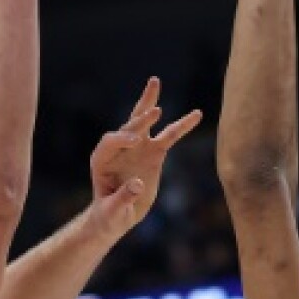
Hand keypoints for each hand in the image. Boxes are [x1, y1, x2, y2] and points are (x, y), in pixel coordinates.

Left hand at [88, 78, 201, 240]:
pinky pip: (169, 136)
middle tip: (154, 111)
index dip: (122, 139)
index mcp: (102, 159)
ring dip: (151, 104)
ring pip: (145, 123)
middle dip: (139, 117)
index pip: (110, 141)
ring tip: (154, 82)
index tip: (135, 142)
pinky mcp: (154, 153)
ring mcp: (137, 148)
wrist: (117, 217)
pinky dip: (182, 126)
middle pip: (127, 126)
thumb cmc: (110, 215)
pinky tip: (197, 115)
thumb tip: (139, 184)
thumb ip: (123, 198)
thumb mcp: (113, 211)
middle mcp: (119, 148)